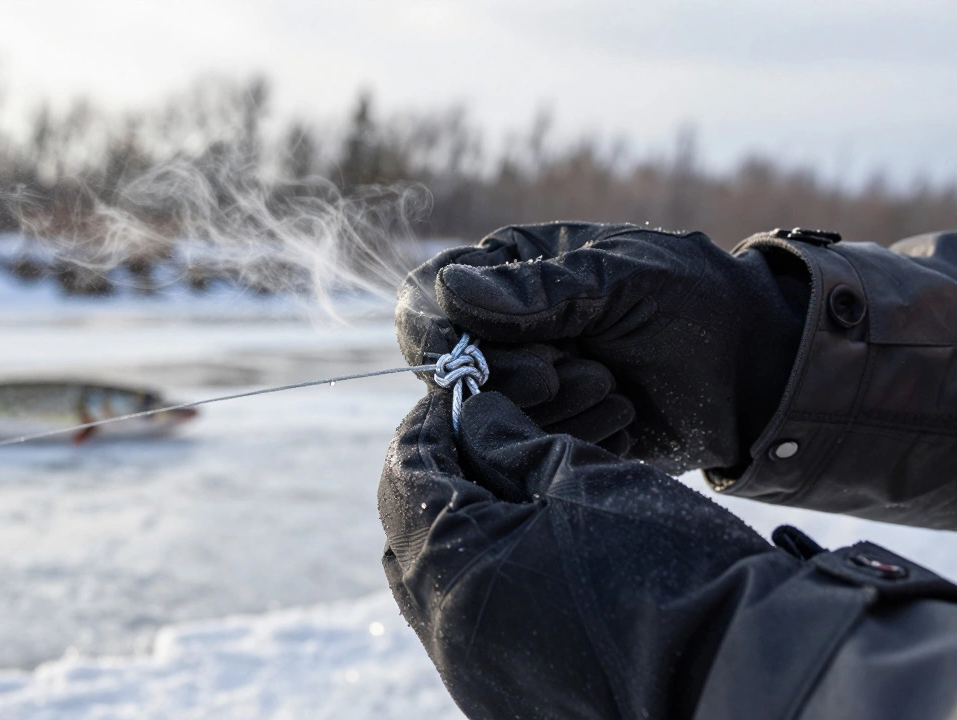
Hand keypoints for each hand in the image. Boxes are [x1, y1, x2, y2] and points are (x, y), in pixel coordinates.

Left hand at [379, 390, 783, 718]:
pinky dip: (487, 581)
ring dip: (464, 532)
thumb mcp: (583, 477)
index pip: (406, 475)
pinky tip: (537, 551)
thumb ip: (508, 442)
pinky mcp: (507, 700)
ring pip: (439, 584)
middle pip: (413, 533)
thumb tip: (472, 419)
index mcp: (452, 571)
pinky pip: (473, 627)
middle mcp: (448, 635)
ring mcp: (476, 675)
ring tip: (518, 493)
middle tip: (489, 440)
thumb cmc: (671, 564)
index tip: (464, 396)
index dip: (430, 424)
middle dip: (442, 478)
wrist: (749, 670)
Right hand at [402, 222, 803, 472]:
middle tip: (572, 372)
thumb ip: (540, 290)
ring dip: (548, 411)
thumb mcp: (624, 279)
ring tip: (611, 387)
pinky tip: (621, 419)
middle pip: (450, 369)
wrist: (760, 375)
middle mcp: (504, 330)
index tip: (467, 362)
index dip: (434, 333)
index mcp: (509, 271)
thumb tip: (450, 290)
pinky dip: (571, 440)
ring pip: (485, 418)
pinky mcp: (551, 436)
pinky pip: (528, 452)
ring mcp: (525, 387)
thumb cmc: (697, 305)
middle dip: (507, 378)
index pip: (426, 299)